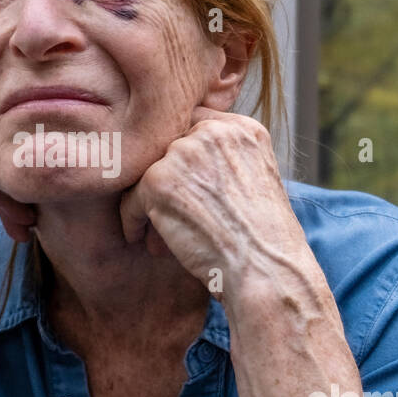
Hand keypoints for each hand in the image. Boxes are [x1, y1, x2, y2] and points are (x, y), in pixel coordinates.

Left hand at [117, 106, 304, 296]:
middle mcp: (213, 131)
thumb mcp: (256, 181)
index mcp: (242, 129)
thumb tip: (176, 156)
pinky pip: (131, 199)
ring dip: (151, 204)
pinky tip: (143, 239)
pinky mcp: (159, 180)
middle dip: (167, 181)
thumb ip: (224, 159)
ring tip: (162, 235)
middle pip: (167, 148)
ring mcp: (184, 153)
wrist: (266, 270)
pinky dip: (133, 221)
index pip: (195, 126)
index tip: (183, 187)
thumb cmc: (263, 240)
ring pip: (147, 174)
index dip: (185, 159)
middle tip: (174, 214)